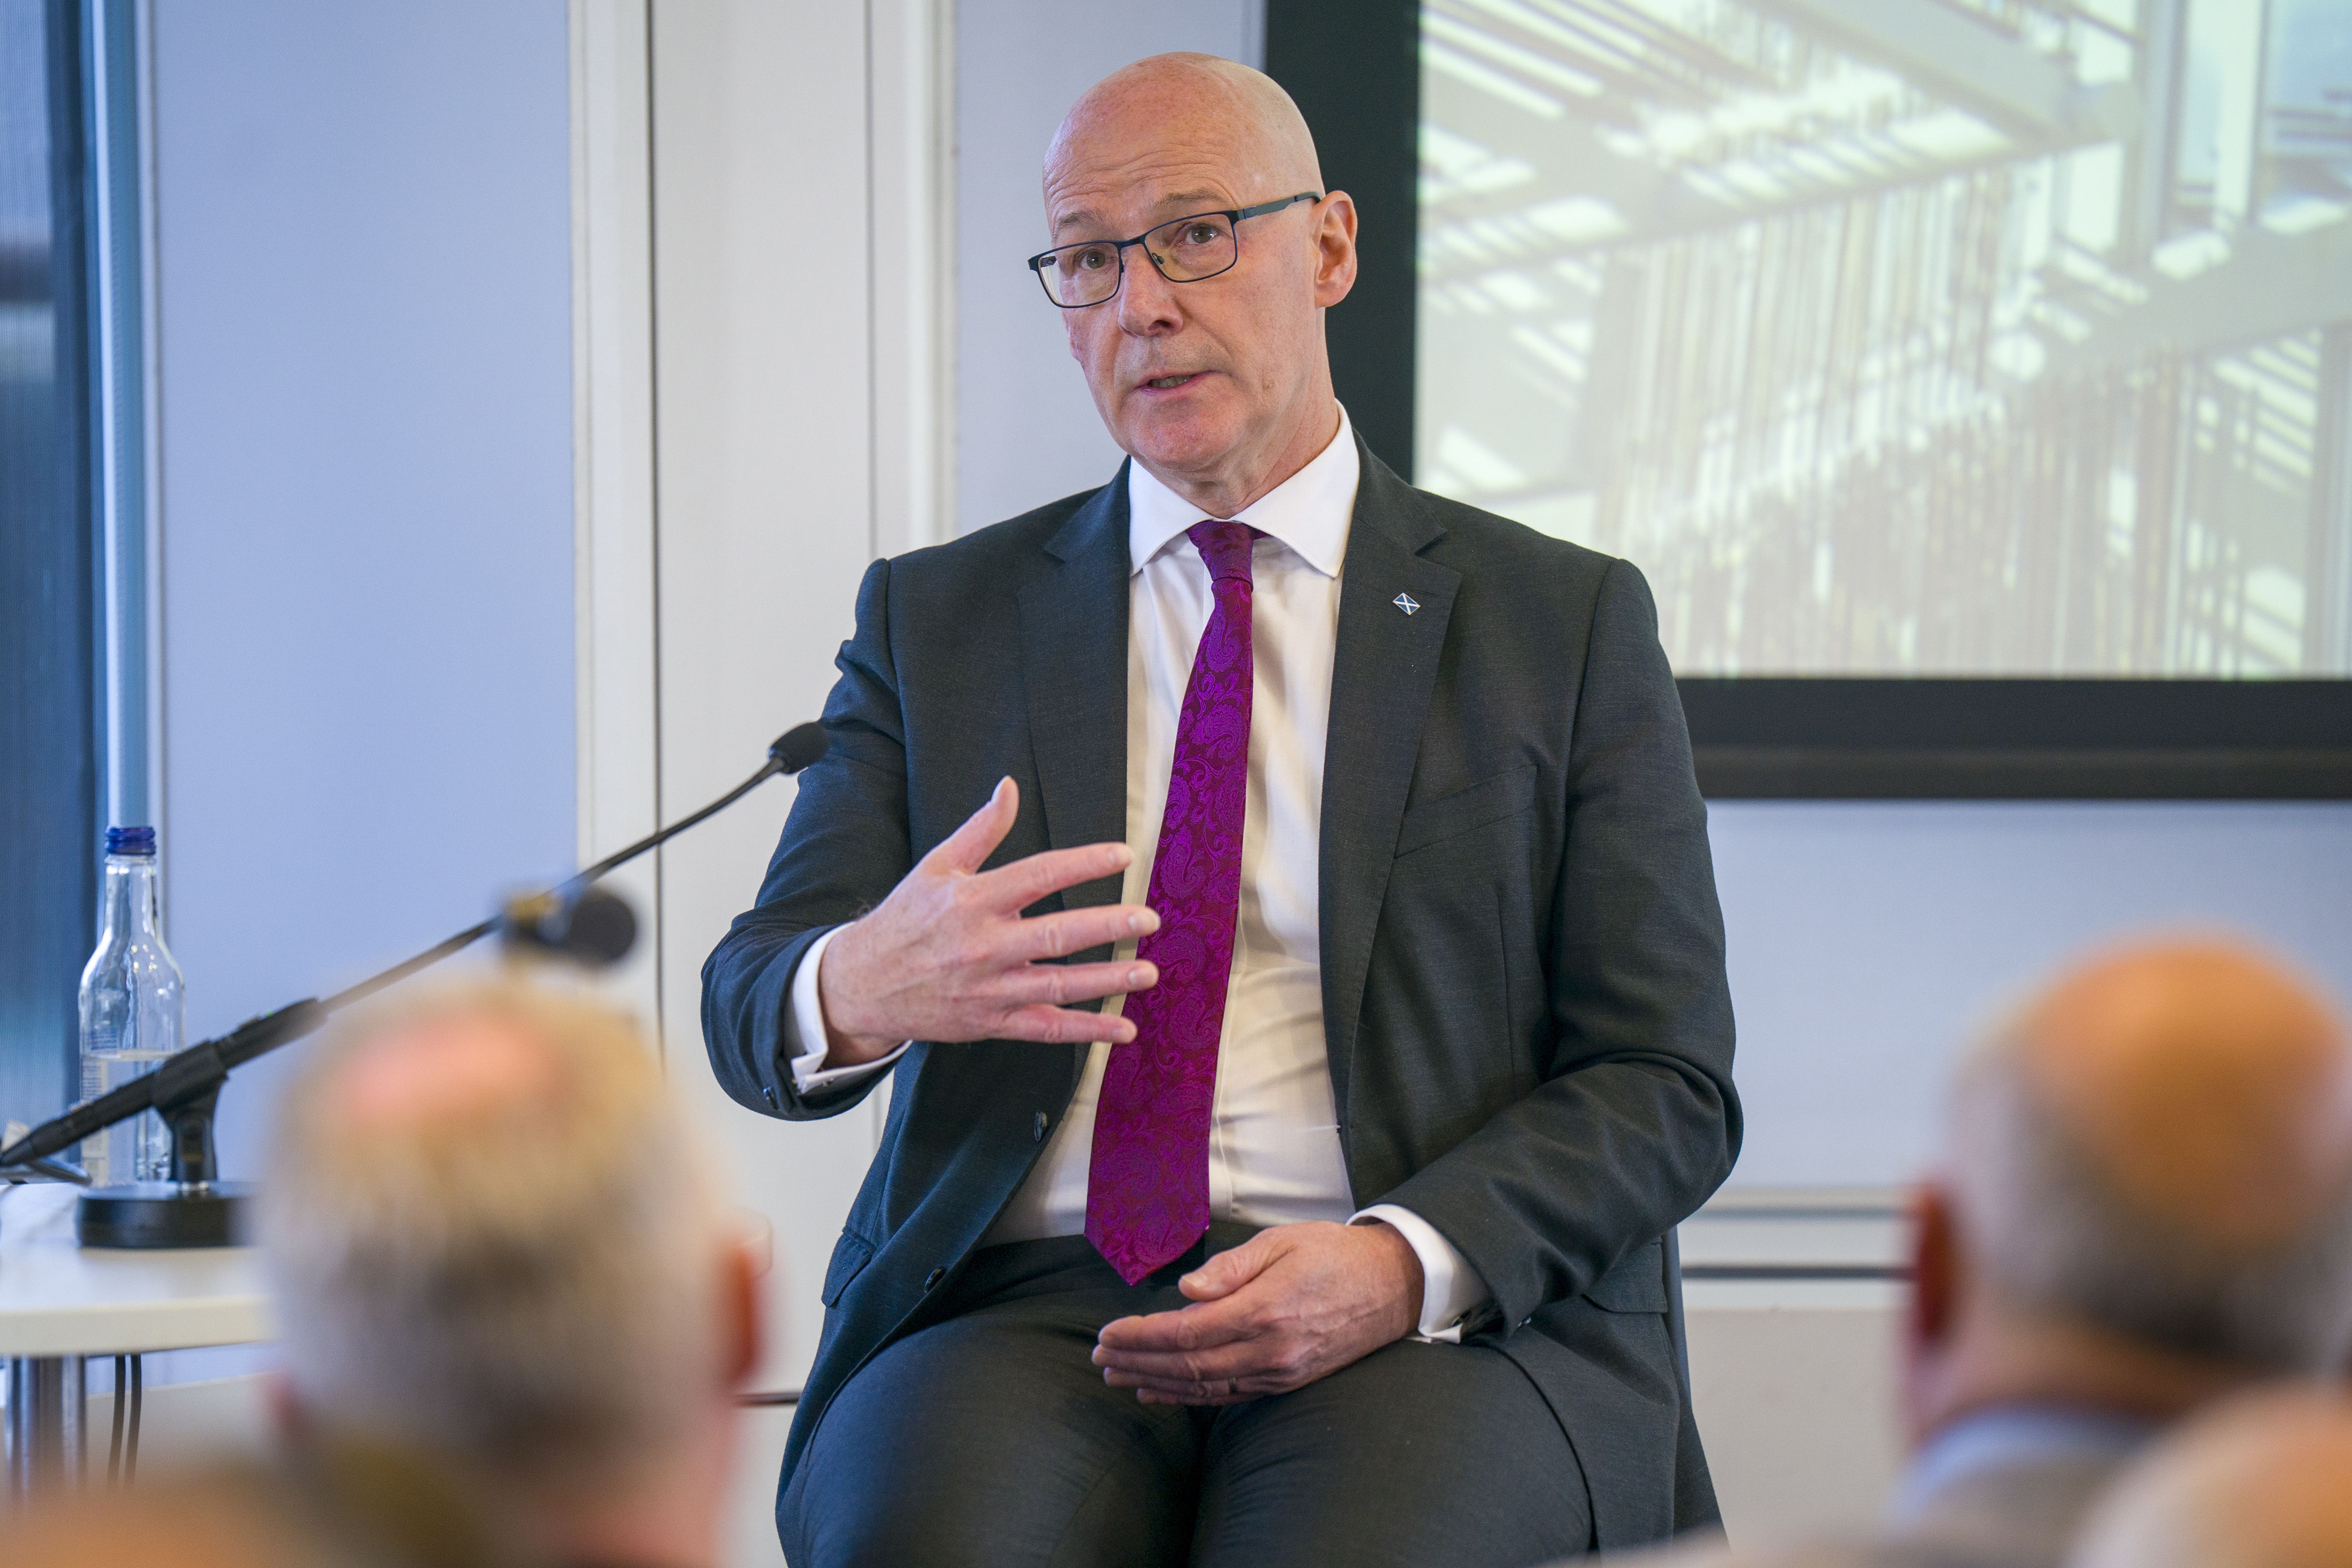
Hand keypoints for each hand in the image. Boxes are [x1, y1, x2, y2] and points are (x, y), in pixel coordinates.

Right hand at [815, 778, 1159, 1066]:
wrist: (861, 984)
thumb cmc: (903, 920)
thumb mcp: (935, 867)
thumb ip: (980, 830)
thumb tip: (1008, 787)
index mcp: (972, 900)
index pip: (1039, 874)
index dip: (1084, 863)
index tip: (1124, 855)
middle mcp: (983, 945)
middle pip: (1056, 934)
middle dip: (1107, 925)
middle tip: (1149, 918)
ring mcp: (989, 988)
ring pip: (1058, 984)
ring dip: (1107, 979)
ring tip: (1147, 971)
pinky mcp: (991, 1022)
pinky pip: (1046, 1028)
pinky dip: (1086, 1031)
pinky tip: (1123, 1028)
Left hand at [1090, 1221, 1424, 1404]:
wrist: (1393, 1286)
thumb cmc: (1334, 1255)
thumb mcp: (1282, 1241)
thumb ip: (1231, 1267)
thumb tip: (1186, 1290)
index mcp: (1265, 1310)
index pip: (1186, 1332)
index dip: (1141, 1337)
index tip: (1107, 1335)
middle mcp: (1270, 1350)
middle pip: (1188, 1366)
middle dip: (1137, 1363)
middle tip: (1099, 1358)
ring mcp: (1278, 1372)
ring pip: (1204, 1387)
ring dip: (1155, 1383)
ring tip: (1117, 1376)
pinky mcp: (1286, 1382)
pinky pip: (1228, 1396)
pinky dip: (1188, 1397)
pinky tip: (1160, 1393)